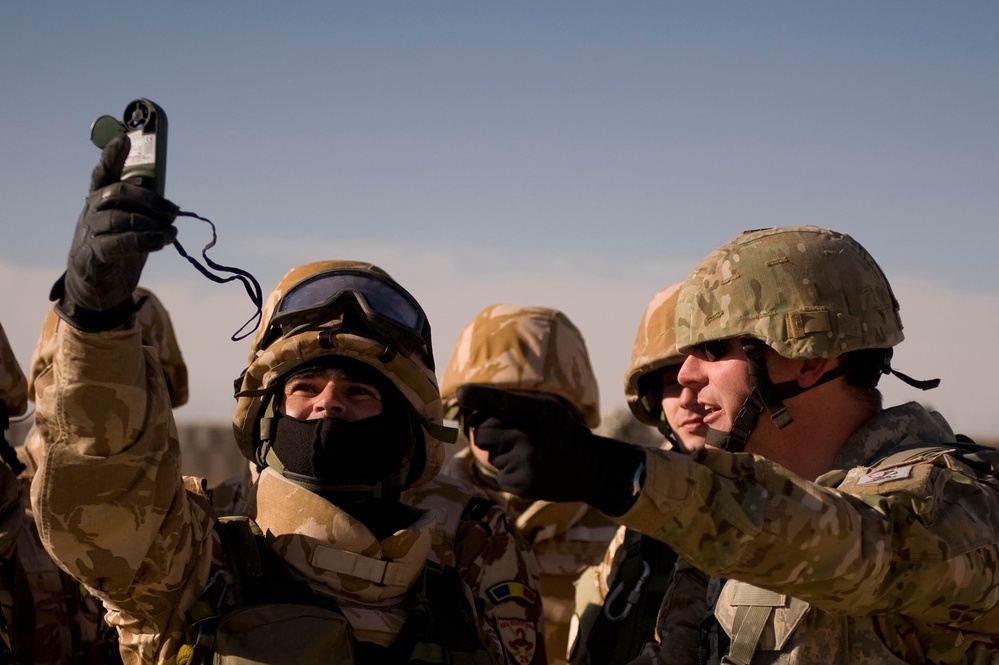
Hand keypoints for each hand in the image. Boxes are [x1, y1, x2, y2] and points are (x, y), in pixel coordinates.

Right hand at [52, 135, 178, 330]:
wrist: (95, 287)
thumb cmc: (117, 249)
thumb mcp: (131, 226)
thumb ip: (142, 210)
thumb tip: (166, 201)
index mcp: (99, 199)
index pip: (103, 172)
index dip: (112, 156)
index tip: (125, 138)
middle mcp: (91, 211)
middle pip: (118, 193)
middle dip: (150, 199)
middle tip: (174, 213)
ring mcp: (89, 233)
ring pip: (118, 218)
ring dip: (150, 225)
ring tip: (172, 233)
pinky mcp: (92, 255)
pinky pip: (116, 244)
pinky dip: (141, 241)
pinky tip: (159, 243)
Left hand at [456, 384, 646, 515]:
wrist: (591, 468)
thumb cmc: (560, 432)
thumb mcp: (544, 408)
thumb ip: (509, 406)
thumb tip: (469, 415)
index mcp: (537, 410)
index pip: (503, 402)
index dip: (480, 397)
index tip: (463, 394)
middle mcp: (530, 436)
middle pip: (480, 433)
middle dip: (488, 434)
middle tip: (513, 436)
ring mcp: (526, 462)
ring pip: (488, 456)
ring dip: (501, 454)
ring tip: (529, 454)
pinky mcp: (523, 484)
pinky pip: (498, 475)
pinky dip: (509, 472)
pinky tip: (531, 469)